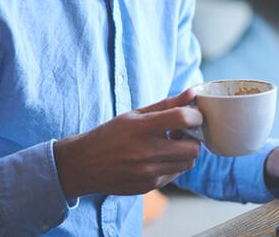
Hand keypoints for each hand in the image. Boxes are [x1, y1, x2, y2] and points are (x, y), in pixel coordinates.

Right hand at [53, 89, 203, 197]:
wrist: (83, 164)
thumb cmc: (111, 134)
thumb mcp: (136, 114)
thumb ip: (167, 104)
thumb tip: (192, 93)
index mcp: (142, 128)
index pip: (183, 119)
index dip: (195, 116)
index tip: (192, 115)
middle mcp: (146, 152)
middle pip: (193, 148)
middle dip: (192, 138)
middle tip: (181, 132)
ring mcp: (148, 173)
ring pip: (188, 163)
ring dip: (184, 153)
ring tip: (169, 144)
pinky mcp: (148, 186)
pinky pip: (174, 174)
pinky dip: (173, 165)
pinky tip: (159, 157)